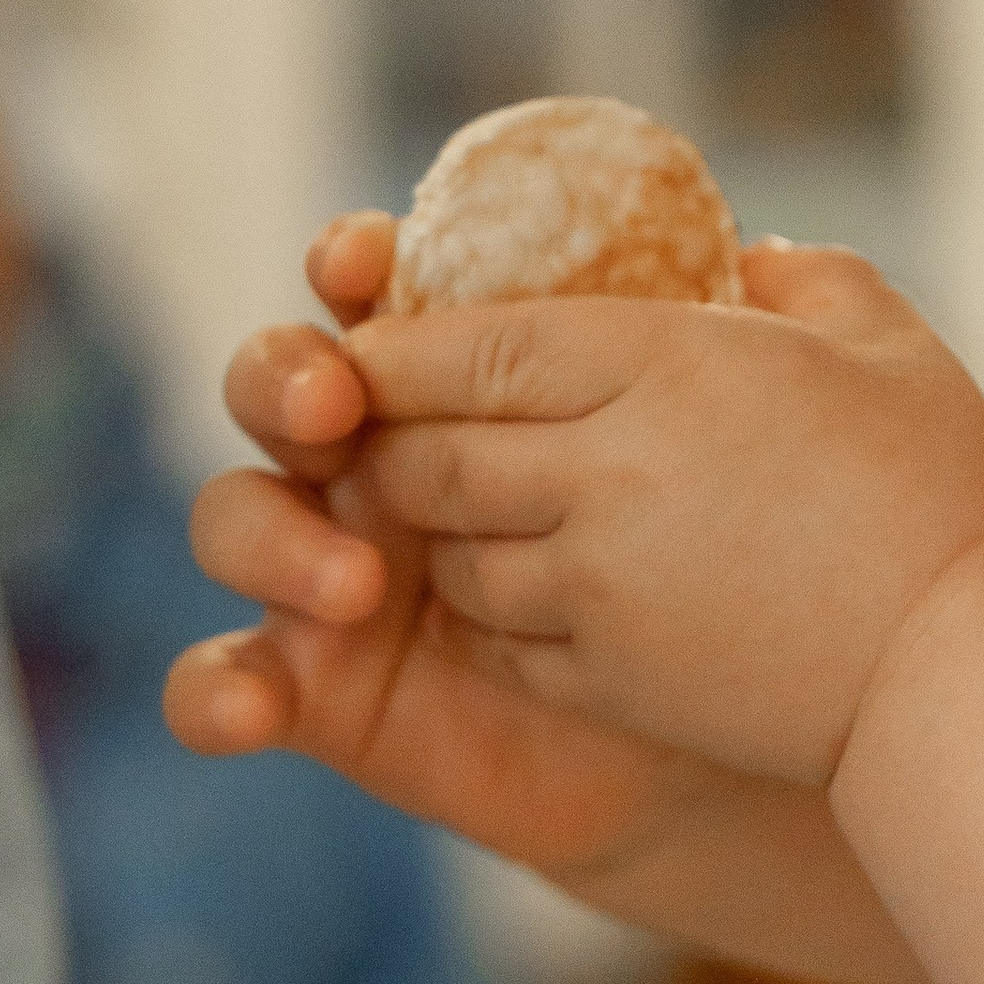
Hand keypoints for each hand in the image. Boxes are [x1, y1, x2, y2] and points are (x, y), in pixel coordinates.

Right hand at [165, 214, 709, 901]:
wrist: (729, 725)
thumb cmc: (731, 554)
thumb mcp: (747, 435)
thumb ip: (753, 338)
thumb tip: (768, 258)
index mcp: (465, 375)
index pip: (382, 293)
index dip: (356, 263)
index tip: (371, 258)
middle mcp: (384, 458)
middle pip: (279, 385)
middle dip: (286, 376)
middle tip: (335, 405)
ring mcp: (341, 570)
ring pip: (239, 519)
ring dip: (270, 535)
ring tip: (357, 582)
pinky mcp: (326, 687)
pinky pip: (225, 682)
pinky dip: (215, 690)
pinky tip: (250, 707)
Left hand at [352, 240, 983, 783]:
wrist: (962, 675)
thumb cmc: (940, 491)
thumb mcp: (888, 341)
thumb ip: (809, 279)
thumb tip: (752, 261)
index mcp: (663, 369)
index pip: (473, 347)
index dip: (403, 346)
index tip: (380, 341)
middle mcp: (604, 477)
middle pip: (429, 456)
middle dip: (395, 440)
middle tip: (399, 426)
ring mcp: (597, 591)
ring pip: (453, 554)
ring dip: (446, 530)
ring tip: (474, 508)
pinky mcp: (608, 684)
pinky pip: (501, 641)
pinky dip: (496, 612)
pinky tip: (533, 590)